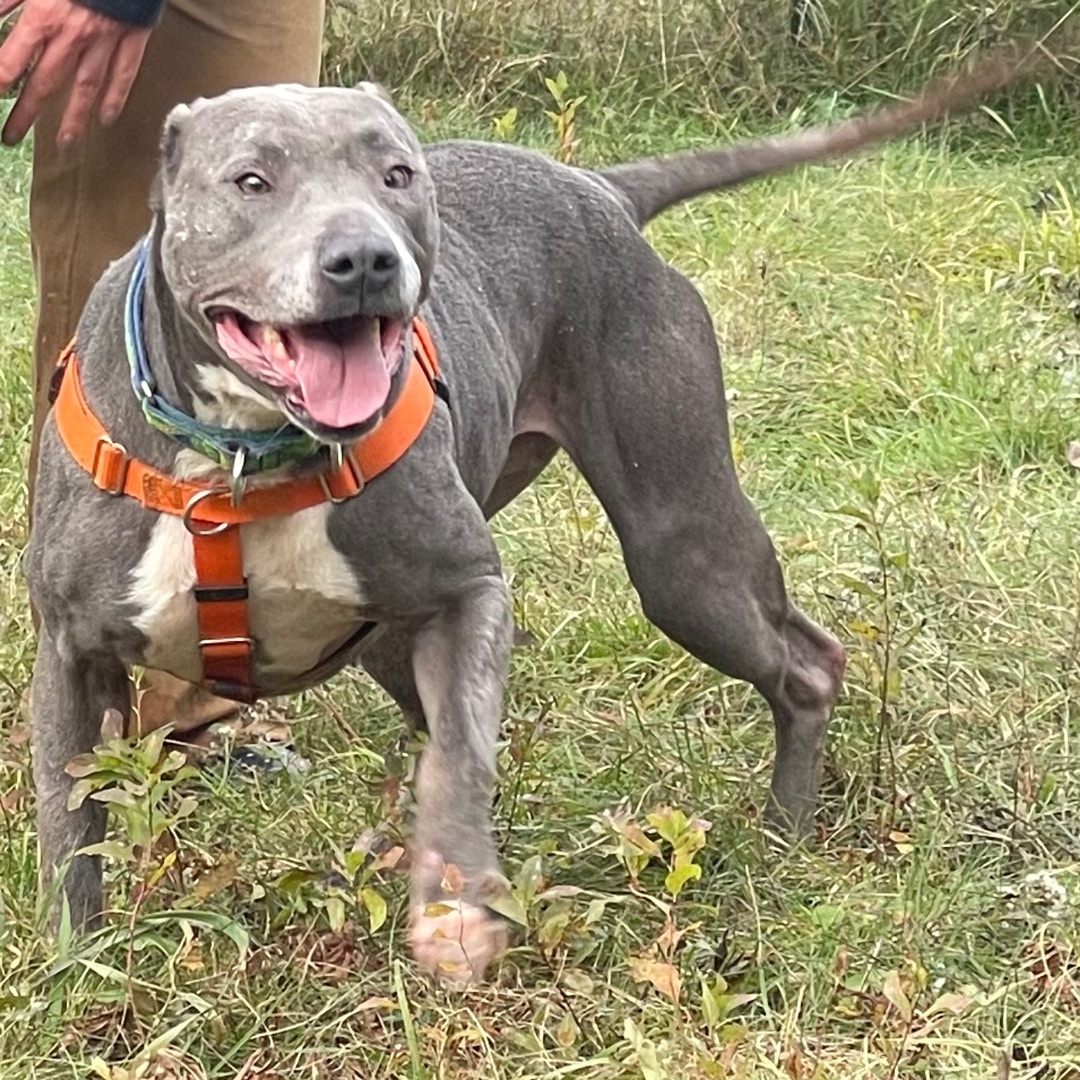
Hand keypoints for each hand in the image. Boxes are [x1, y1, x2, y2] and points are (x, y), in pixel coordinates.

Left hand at [0, 0, 151, 146]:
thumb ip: (6, 1)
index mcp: (44, 18)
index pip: (14, 60)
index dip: (1, 82)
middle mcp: (73, 38)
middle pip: (46, 82)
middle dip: (27, 112)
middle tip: (13, 137)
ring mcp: (105, 42)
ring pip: (85, 87)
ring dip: (72, 118)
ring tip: (65, 144)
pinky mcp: (131, 39)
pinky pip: (124, 74)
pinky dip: (116, 98)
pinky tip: (108, 119)